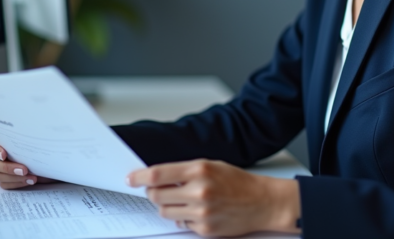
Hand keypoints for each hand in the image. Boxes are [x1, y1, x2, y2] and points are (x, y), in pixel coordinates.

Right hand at [0, 132, 55, 188]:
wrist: (50, 157)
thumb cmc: (39, 141)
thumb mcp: (35, 132)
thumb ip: (29, 130)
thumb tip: (35, 128)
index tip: (4, 154)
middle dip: (6, 167)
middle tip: (23, 169)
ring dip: (13, 177)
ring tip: (30, 176)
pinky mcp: (4, 179)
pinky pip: (5, 184)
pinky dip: (17, 183)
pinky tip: (30, 180)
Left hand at [127, 159, 299, 236]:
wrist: (263, 202)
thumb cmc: (238, 182)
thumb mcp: (211, 166)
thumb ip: (185, 170)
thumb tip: (158, 176)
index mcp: (199, 170)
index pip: (158, 174)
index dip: (139, 177)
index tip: (131, 178)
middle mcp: (198, 191)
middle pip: (156, 195)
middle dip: (152, 192)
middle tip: (157, 189)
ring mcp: (201, 212)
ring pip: (164, 211)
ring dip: (166, 205)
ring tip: (181, 199)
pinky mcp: (204, 229)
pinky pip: (180, 224)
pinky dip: (182, 217)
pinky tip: (195, 210)